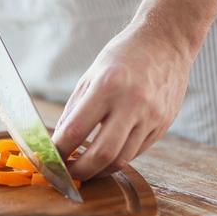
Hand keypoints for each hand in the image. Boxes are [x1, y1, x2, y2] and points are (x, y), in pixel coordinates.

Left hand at [53, 20, 194, 180]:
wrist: (166, 42)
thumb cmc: (124, 55)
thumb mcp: (91, 75)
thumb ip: (74, 109)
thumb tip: (59, 141)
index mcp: (107, 86)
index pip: (76, 130)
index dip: (59, 151)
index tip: (50, 158)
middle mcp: (132, 103)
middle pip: (102, 154)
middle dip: (80, 171)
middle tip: (67, 173)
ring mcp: (151, 116)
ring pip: (122, 159)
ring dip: (99, 170)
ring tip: (85, 168)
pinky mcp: (163, 125)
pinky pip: (137, 152)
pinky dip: (118, 158)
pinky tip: (106, 155)